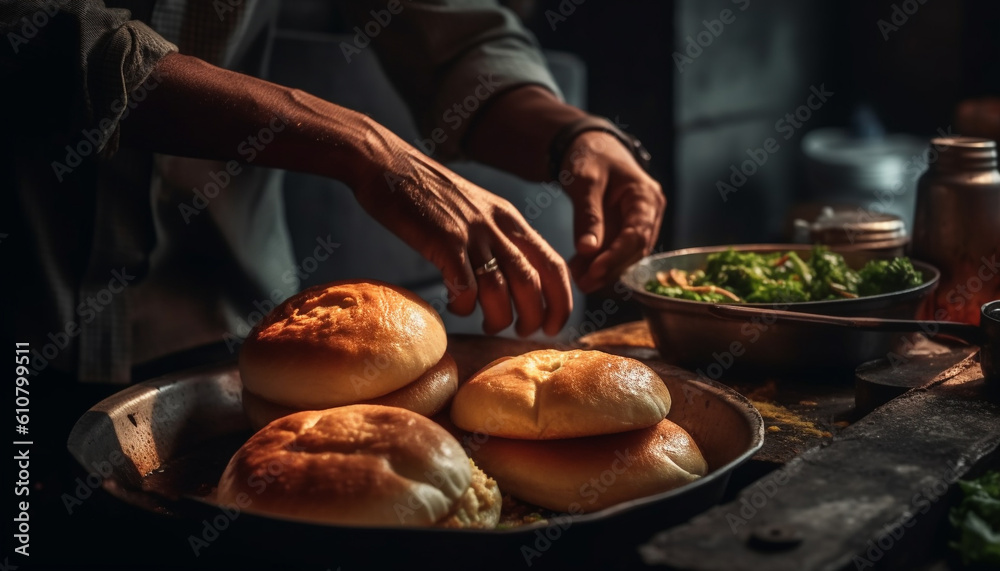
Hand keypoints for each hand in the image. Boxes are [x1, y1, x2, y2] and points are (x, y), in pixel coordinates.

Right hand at [352, 147, 572, 336]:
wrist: (389, 164)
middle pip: (532, 283)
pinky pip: (465, 287)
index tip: (554, 325)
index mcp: (511, 219)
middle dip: (534, 318)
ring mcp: (471, 234)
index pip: (553, 264)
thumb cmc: (429, 194)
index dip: (561, 300)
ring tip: (489, 325)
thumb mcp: (477, 209)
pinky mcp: (443, 242)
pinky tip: (457, 306)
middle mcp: (498, 226)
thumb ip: (497, 237)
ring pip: (500, 291)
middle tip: (522, 332)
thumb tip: (512, 278)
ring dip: (499, 318)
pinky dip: (465, 306)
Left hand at [561, 131, 664, 292]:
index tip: (596, 271)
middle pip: (635, 249)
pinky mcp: (624, 230)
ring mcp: (638, 223)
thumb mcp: (585, 181)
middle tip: (583, 284)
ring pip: (625, 255)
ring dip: (603, 270)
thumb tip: (588, 250)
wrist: (588, 147)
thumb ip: (588, 215)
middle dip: (610, 268)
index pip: (638, 234)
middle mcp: (649, 213)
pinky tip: (578, 270)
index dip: (617, 256)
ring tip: (578, 280)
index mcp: (647, 197)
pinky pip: (614, 250)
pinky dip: (597, 262)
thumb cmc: (590, 156)